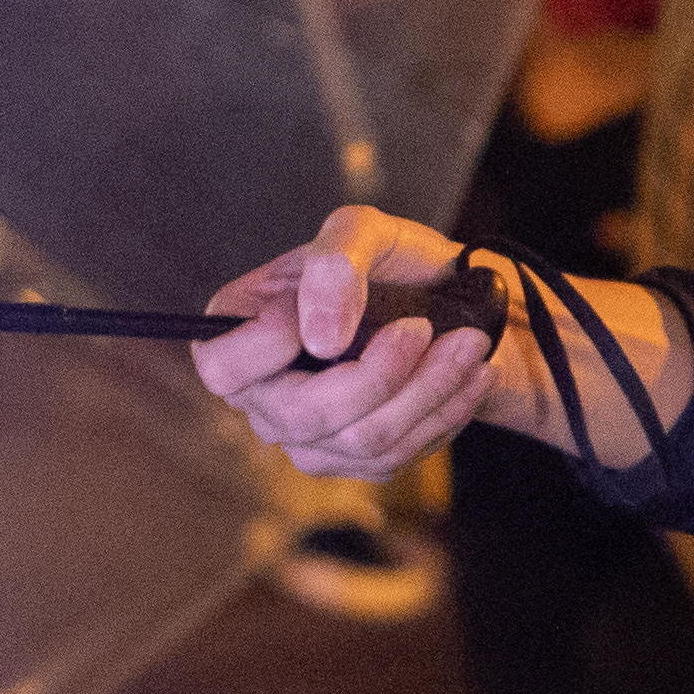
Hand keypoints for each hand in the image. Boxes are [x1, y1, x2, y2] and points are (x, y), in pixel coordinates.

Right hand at [193, 206, 519, 473]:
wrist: (446, 302)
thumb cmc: (391, 264)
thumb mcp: (363, 233)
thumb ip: (333, 262)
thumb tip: (320, 336)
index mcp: (238, 333)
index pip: (222, 367)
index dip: (274, 346)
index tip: (344, 309)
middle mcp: (261, 395)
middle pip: (303, 415)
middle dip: (380, 373)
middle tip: (425, 329)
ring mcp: (305, 437)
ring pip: (363, 439)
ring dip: (428, 390)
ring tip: (468, 347)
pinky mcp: (354, 460)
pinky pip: (398, 455)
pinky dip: (445, 412)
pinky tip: (470, 377)